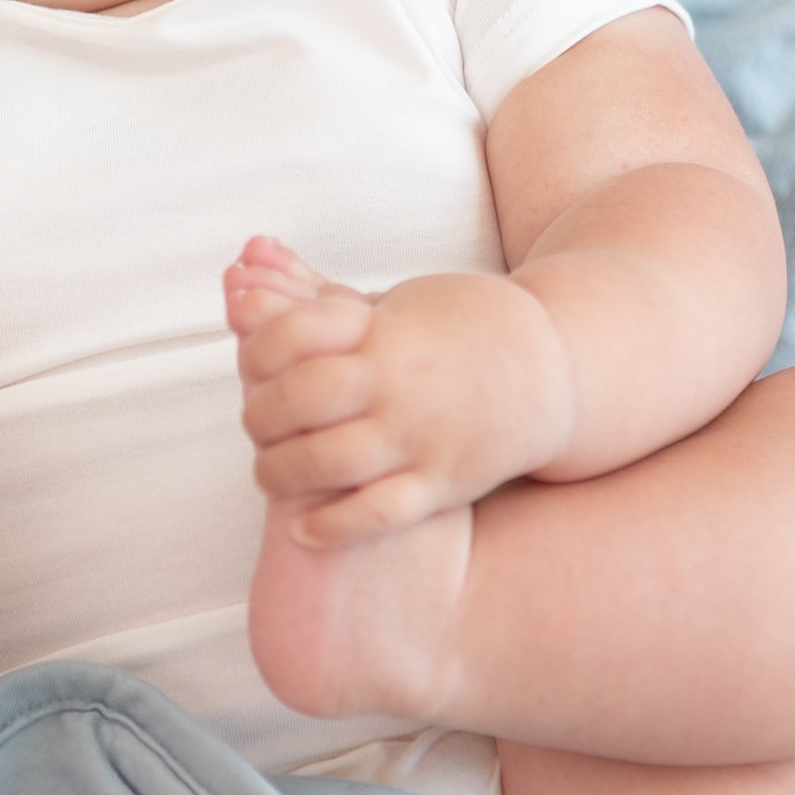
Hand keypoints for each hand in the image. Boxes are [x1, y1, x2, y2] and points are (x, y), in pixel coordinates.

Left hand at [225, 234, 575, 545]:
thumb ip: (312, 293)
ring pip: (328, 463)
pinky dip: (332, 526)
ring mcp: (423, 437)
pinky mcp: (443, 484)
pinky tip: (303, 528)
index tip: (251, 366)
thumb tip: (238, 266)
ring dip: (281, 473)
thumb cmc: (460, 328)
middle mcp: (400, 384)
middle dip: (260, 417)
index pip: (291, 335)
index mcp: (386, 330)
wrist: (556, 369)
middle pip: (299, 400)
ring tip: (271, 473)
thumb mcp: (392, 300)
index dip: (256, 352)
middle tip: (256, 426)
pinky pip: (377, 515)